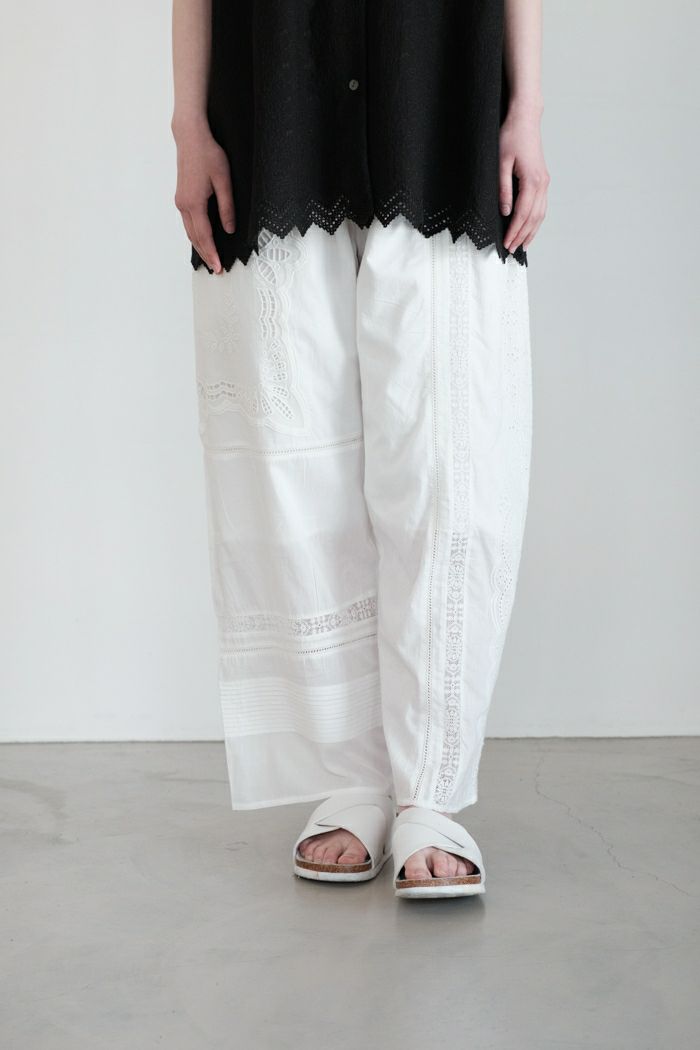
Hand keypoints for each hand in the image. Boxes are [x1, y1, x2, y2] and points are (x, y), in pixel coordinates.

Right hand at [172, 118, 234, 273]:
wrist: (190, 137)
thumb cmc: (209, 155)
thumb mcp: (224, 180)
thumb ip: (227, 207)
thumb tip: (229, 229)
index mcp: (194, 203)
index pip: (204, 236)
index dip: (212, 253)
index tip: (218, 267)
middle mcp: (184, 205)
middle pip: (195, 237)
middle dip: (206, 254)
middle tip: (216, 269)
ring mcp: (180, 201)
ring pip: (190, 231)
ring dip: (199, 246)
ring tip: (210, 258)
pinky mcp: (181, 197)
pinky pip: (188, 222)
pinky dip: (195, 235)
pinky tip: (202, 240)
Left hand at [499, 104, 549, 253]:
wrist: (525, 118)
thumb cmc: (511, 136)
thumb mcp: (500, 162)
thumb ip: (503, 188)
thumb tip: (505, 211)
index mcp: (532, 180)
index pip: (522, 214)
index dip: (514, 231)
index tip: (506, 244)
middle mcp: (542, 183)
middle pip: (533, 218)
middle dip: (522, 235)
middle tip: (512, 250)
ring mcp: (544, 182)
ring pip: (540, 214)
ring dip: (531, 231)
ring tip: (522, 245)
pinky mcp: (543, 179)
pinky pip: (541, 206)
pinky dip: (536, 220)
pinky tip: (530, 228)